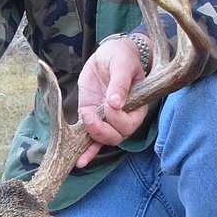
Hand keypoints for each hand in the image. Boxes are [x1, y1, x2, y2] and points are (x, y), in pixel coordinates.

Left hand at [76, 37, 149, 168]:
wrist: (109, 54)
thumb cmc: (122, 56)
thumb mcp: (122, 63)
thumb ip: (120, 82)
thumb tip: (116, 102)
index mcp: (137, 106)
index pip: (130, 123)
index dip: (117, 117)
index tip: (108, 102)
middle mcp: (124, 117)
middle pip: (117, 136)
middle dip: (102, 129)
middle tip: (90, 113)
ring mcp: (107, 119)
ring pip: (104, 140)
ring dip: (92, 136)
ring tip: (85, 119)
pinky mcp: (93, 118)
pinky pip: (91, 140)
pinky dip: (86, 152)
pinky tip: (79, 162)